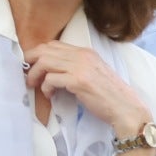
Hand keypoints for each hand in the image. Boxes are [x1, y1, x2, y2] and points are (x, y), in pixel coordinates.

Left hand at [22, 42, 149, 138]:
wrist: (127, 110)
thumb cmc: (112, 96)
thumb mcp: (95, 74)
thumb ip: (77, 67)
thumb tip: (53, 70)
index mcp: (87, 52)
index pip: (53, 45)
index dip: (38, 54)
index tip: (33, 66)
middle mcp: (83, 56)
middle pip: (44, 50)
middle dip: (31, 62)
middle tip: (28, 75)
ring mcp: (81, 67)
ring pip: (44, 62)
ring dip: (35, 75)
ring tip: (35, 85)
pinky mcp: (78, 81)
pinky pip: (51, 79)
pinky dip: (45, 87)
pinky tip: (49, 94)